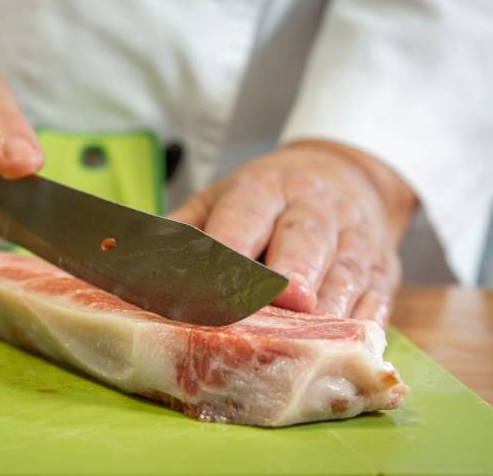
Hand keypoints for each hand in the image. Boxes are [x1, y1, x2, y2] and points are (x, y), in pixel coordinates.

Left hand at [170, 140, 415, 324]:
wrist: (341, 174)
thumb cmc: (267, 199)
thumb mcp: (221, 198)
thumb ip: (186, 229)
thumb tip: (137, 263)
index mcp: (264, 188)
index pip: (245, 217)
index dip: (230, 252)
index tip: (214, 286)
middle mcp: (313, 208)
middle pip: (305, 239)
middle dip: (295, 270)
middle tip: (286, 301)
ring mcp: (355, 236)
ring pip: (346, 271)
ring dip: (329, 307)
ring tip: (311, 337)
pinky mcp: (384, 267)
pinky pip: (377, 297)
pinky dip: (363, 323)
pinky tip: (347, 346)